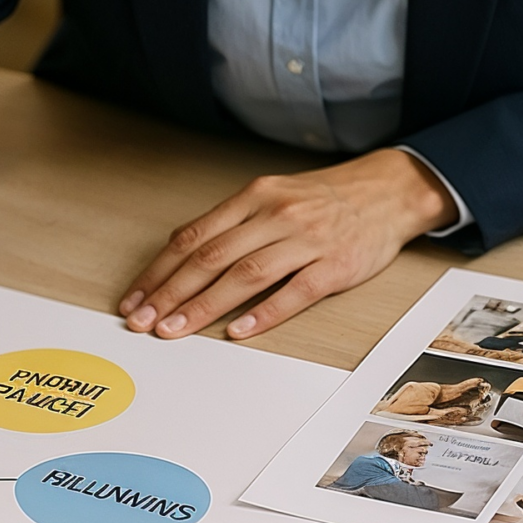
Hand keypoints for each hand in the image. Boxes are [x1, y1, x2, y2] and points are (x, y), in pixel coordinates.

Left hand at [118, 149, 453, 341]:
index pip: (193, 237)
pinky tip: (238, 330)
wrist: (387, 191)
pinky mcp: (335, 266)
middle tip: (141, 321)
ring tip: (174, 330)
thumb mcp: (272, 196)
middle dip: (169, 293)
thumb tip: (184, 253)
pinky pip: (294, 291)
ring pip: (245, 275)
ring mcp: (306, 240)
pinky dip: (263, 312)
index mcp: (254, 197)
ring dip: (204, 306)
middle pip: (211, 257)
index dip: (159, 270)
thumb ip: (232, 223)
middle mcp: (275, 215)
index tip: (135, 298)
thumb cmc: (323, 199)